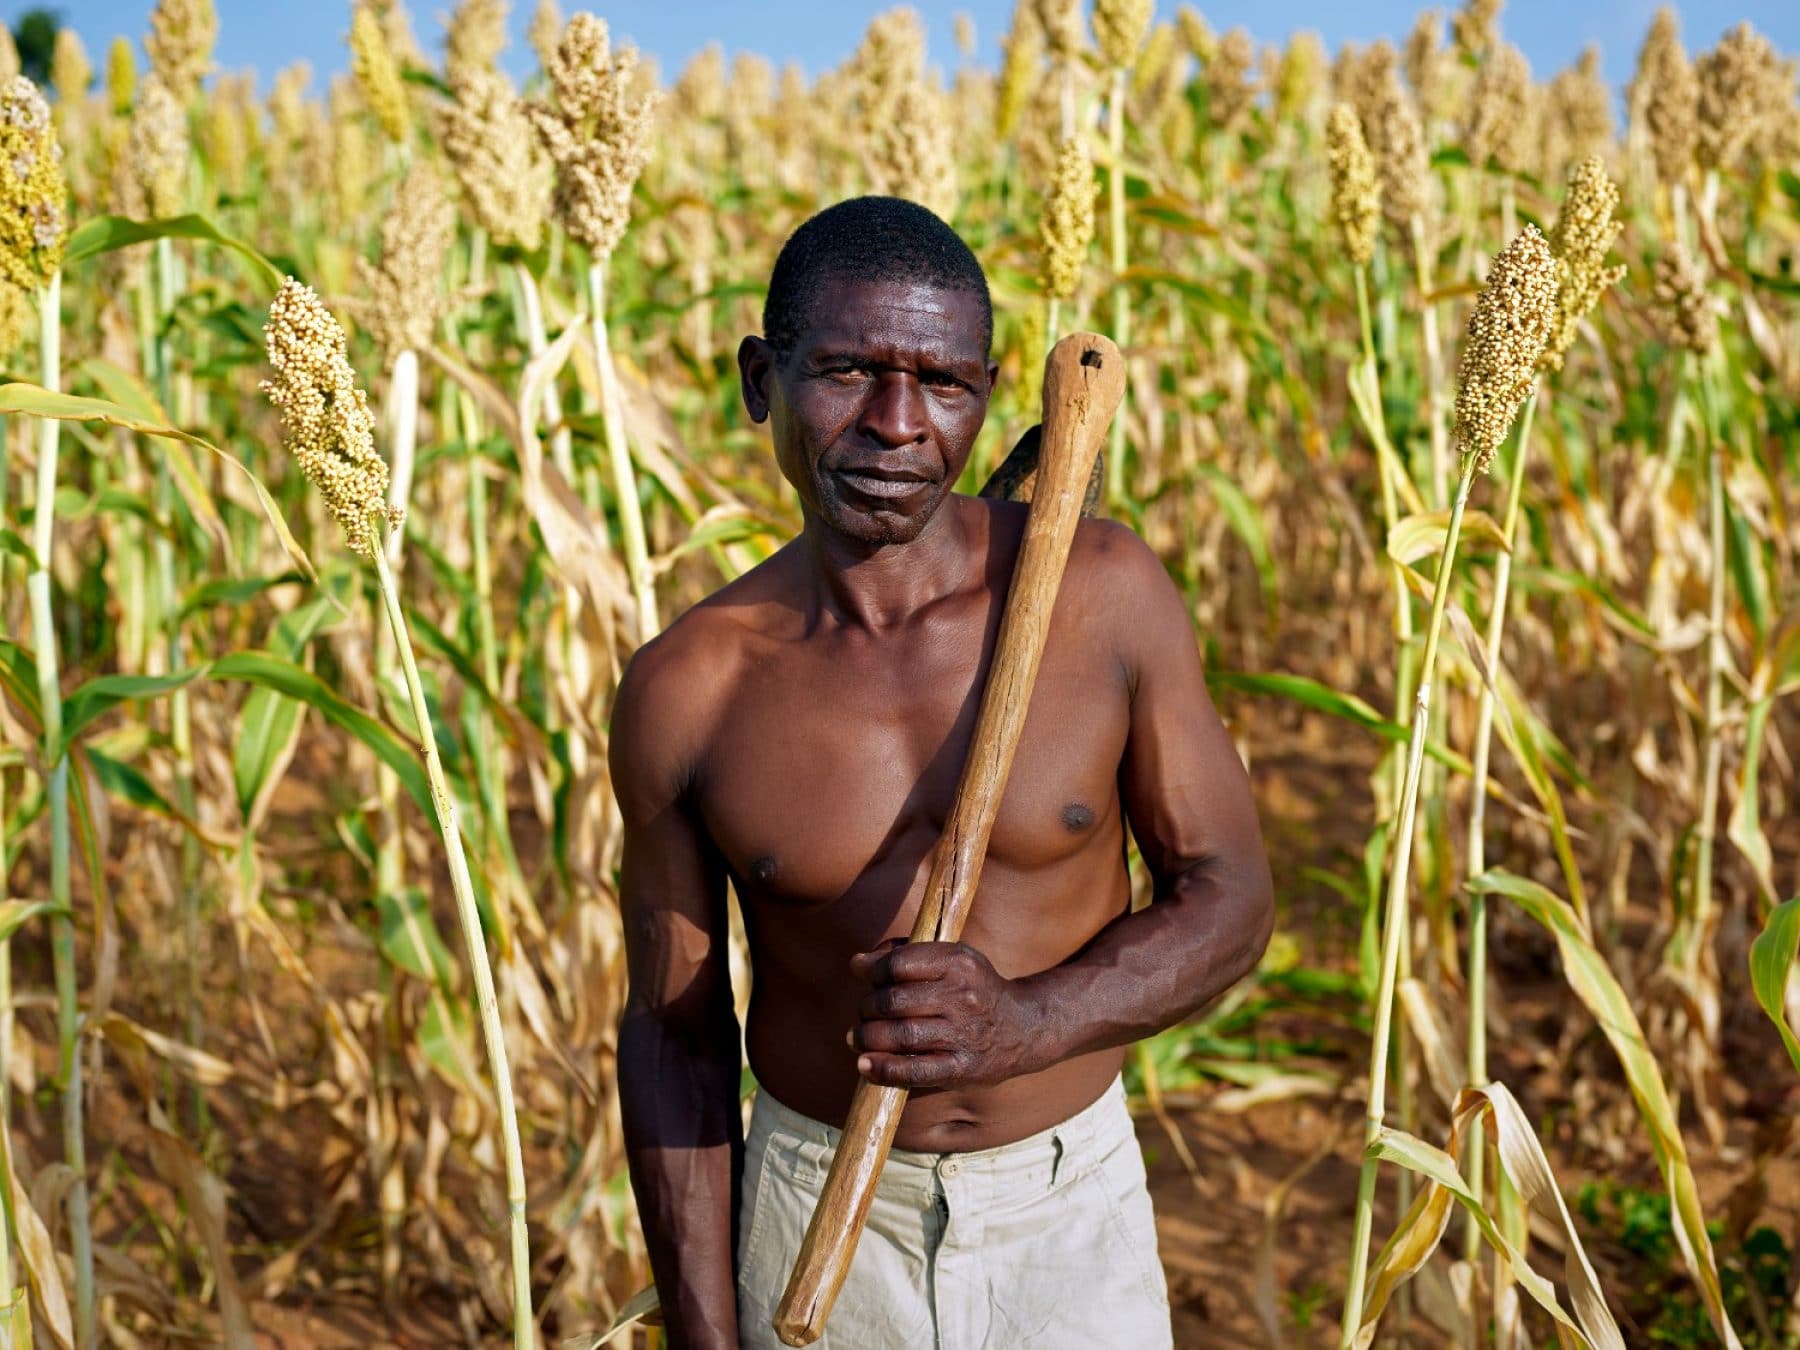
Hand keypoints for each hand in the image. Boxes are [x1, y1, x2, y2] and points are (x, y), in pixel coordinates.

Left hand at [848, 942, 1043, 1089]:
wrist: (1023, 1029)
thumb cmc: (974, 988)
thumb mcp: (954, 958)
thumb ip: (908, 953)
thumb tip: (860, 963)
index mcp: (958, 963)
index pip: (899, 964)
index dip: (871, 969)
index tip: (860, 971)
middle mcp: (962, 997)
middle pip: (893, 1001)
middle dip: (867, 1006)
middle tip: (864, 1010)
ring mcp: (963, 1035)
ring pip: (900, 1035)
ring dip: (867, 1037)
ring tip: (857, 1037)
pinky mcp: (962, 1069)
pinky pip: (914, 1071)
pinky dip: (883, 1069)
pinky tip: (865, 1065)